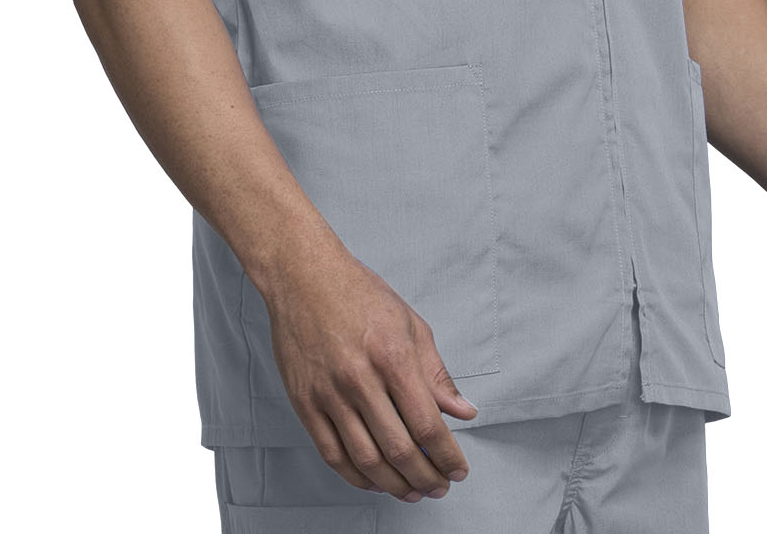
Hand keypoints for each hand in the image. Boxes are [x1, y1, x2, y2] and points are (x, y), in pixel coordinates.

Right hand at [256, 226, 478, 501]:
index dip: (447, 455)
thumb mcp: (410, 323)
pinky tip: (374, 481)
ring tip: (412, 490)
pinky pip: (332, 454)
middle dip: (425, 477)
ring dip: (394, 484)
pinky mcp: (305, 403)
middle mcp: (360, 379)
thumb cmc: (359, 294)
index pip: (427, 423)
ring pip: (366, 460)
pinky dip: (356, 476)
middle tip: (439, 487)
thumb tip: (462, 411)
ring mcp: (329, 394)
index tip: (458, 469)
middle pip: (398, 449)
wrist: (303, 277)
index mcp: (392, 355)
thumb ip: (436, 372)